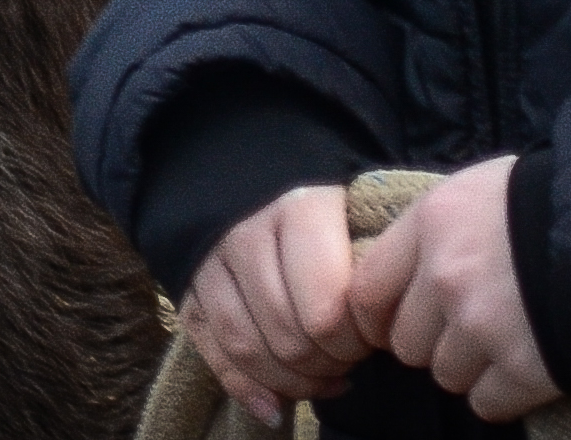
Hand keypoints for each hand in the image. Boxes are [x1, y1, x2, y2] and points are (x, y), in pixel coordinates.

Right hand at [179, 183, 373, 424]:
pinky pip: (213, 354)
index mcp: (298, 208)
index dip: (355, 341)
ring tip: (323, 378)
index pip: (326, 310)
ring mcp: (209, 261)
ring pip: (247, 350)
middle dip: (328, 364)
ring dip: (292, 382)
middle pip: (289, 337)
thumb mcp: (353, 202)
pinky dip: (247, 390)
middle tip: (350, 358)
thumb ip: (369, 256)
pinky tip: (277, 408)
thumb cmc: (319, 194)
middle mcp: (246, 233)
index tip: (373, 336)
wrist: (242, 161)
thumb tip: (384, 328)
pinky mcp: (186, 288)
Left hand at [345, 156, 557, 422]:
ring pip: (446, 375)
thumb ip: (439, 227)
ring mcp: (481, 326)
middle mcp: (445, 277)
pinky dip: (503, 392)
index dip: (377, 317)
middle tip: (471, 324)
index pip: (366, 292)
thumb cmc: (552, 199)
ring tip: (508, 336)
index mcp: (431, 223)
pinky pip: (485, 402)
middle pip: (406, 343)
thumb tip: (410, 266)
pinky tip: (527, 364)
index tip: (393, 323)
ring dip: (471, 366)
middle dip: (434, 341)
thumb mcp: (484, 188)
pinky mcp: (520, 369)